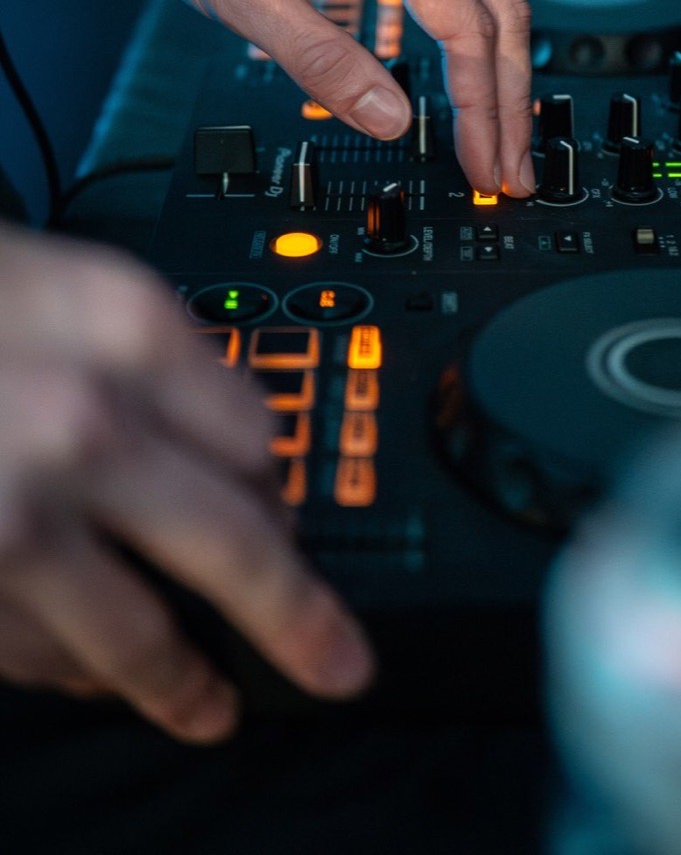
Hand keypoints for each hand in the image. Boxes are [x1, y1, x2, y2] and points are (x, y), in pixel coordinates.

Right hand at [0, 221, 373, 742]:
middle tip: (339, 665)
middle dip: (297, 618)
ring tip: (214, 708)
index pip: (261, 435)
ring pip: (139, 633)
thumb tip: (239, 446)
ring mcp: (19, 520)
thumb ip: (157, 356)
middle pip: (239, 544)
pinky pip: (43, 656)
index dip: (276, 479)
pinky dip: (78, 675)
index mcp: (126, 329)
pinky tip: (93, 678)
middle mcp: (88, 425)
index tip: (282, 509)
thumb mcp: (64, 283)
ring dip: (184, 682)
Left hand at [130, 0, 534, 196]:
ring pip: (488, 2)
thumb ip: (322, 62)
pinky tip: (465, 88)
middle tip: (512, 173)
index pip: (468, 28)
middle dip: (511, 103)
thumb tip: (389, 118)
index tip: (482, 164)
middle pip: (499, 16)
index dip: (481, 107)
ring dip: (498, 77)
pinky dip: (471, 45)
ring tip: (498, 141)